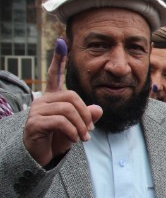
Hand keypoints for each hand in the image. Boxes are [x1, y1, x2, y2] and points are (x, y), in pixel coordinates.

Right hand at [23, 43, 101, 166]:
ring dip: (81, 125)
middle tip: (89, 130)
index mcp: (52, 97)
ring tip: (83, 137)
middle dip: (85, 114)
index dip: (58, 59)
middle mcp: (42, 100)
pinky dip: (73, 131)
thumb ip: (87, 116)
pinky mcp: (35, 123)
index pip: (54, 75)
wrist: (40, 157)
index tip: (61, 41)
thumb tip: (98, 109)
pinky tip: (74, 139)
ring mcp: (37, 111)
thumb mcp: (77, 127)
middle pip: (72, 96)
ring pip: (68, 109)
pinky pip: (61, 121)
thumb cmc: (57, 139)